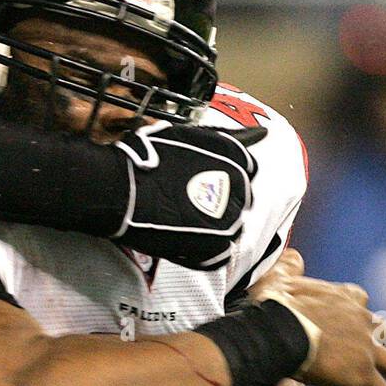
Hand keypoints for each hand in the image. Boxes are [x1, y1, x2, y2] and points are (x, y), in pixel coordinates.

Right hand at [115, 121, 264, 270]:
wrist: (123, 189)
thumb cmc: (148, 159)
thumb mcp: (190, 136)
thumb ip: (228, 138)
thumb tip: (262, 133)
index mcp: (237, 159)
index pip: (246, 170)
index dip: (222, 177)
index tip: (201, 181)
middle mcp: (239, 188)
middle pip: (240, 200)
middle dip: (219, 202)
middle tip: (186, 202)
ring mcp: (228, 219)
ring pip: (232, 227)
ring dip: (212, 226)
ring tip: (181, 220)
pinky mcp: (214, 246)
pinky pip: (220, 252)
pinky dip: (204, 250)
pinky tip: (184, 239)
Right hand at [250, 250, 385, 385]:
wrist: (279, 333)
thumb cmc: (274, 307)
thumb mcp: (280, 278)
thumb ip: (290, 267)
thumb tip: (294, 255)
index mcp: (342, 297)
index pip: (359, 299)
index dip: (356, 310)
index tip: (353, 317)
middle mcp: (361, 319)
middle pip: (379, 331)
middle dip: (378, 344)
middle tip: (380, 359)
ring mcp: (365, 347)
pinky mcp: (362, 372)